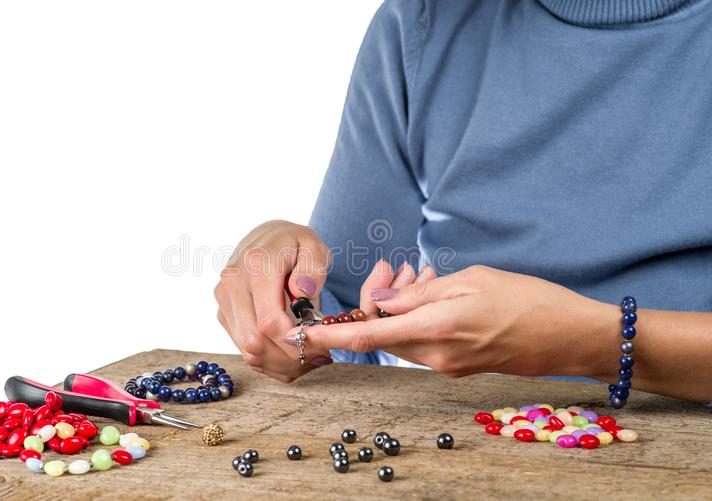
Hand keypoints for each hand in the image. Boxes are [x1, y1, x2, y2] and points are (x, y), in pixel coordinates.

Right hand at [214, 220, 333, 381]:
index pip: (269, 321)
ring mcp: (224, 299)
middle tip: (316, 358)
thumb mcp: (313, 246)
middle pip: (253, 342)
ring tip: (307, 358)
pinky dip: (268, 359)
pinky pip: (242, 348)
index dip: (294, 342)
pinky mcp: (223, 312)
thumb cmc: (294, 244)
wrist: (266, 236)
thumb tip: (303, 291)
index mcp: (256, 265)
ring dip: (279, 363)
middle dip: (287, 358)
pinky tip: (289, 354)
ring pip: (247, 350)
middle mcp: (233, 283)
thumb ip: (313, 268)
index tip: (320, 347)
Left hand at [298, 265, 617, 377]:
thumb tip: (384, 301)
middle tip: (394, 270)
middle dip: (377, 301)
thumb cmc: (527, 300)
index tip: (303, 334)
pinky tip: (434, 294)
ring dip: (400, 308)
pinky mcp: (460, 367)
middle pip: (384, 332)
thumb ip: (420, 294)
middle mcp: (437, 356)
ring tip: (421, 276)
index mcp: (436, 330)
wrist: (569, 336)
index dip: (332, 334)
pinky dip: (418, 320)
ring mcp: (449, 366)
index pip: (369, 334)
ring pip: (403, 337)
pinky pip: (423, 343)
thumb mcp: (470, 281)